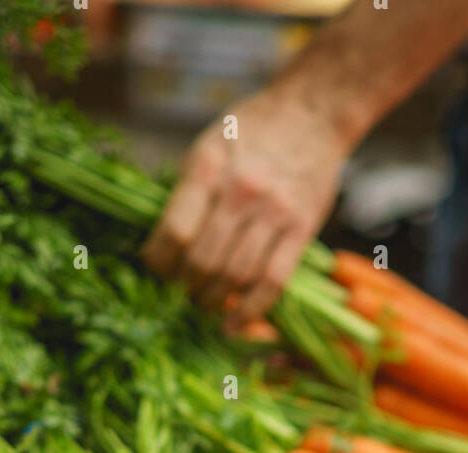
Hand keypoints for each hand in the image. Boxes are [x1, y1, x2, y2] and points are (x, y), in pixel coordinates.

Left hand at [143, 88, 349, 329]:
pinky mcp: (301, 229)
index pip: (175, 232)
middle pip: (204, 261)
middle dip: (185, 286)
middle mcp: (241, 191)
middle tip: (181, 290)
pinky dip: (250, 310)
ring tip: (205, 302)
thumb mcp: (207, 146)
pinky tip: (233, 324)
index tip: (155, 269)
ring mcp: (274, 212)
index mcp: (208, 167)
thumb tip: (162, 245)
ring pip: (236, 276)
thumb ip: (187, 192)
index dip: (158, 262)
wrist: (312, 112)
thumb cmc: (251, 131)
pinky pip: (273, 282)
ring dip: (214, 300)